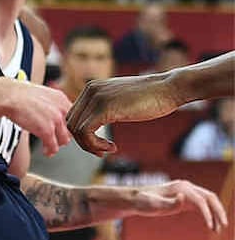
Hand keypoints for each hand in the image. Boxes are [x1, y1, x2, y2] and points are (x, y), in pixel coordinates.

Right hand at [5, 80, 72, 156]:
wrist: (7, 95)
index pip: (74, 117)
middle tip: (54, 138)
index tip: (61, 130)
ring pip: (64, 140)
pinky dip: (49, 151)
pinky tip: (45, 151)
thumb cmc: (19, 94)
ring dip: (56, 144)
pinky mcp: (47, 130)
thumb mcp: (42, 94)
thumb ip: (52, 104)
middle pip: (71, 130)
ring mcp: (55, 120)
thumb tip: (55, 115)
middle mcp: (61, 109)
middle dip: (62, 135)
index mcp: (61, 98)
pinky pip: (53, 147)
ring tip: (49, 146)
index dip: (67, 125)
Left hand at [66, 74, 183, 154]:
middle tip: (102, 151)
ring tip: (108, 149)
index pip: (73, 115)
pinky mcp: (104, 108)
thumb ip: (106, 106)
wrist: (168, 88)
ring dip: (89, 145)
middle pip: (71, 122)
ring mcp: (96, 97)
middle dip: (83, 142)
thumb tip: (96, 120)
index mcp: (92, 88)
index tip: (99, 144)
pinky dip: (94, 144)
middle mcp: (90, 90)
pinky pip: (85, 131)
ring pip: (76, 129)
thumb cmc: (151, 98)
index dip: (82, 134)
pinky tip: (112, 147)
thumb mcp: (121, 100)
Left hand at [130, 179, 227, 232]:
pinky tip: (211, 225)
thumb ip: (170, 203)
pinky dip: (210, 214)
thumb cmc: (143, 202)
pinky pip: (203, 205)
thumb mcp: (154, 205)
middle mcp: (186, 187)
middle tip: (223, 226)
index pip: (200, 200)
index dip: (207, 214)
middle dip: (219, 211)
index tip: (210, 227)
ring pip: (209, 201)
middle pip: (210, 197)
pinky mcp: (186, 198)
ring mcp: (187, 192)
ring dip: (216, 213)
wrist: (136, 199)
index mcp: (181, 187)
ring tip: (218, 229)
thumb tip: (183, 197)